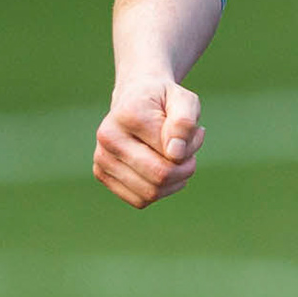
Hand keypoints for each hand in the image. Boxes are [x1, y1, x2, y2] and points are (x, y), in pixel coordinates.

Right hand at [92, 76, 204, 207]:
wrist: (136, 96)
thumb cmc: (164, 99)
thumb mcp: (184, 100)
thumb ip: (184, 122)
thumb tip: (176, 154)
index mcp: (128, 116)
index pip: (169, 154)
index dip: (191, 148)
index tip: (196, 132)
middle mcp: (108, 138)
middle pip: (158, 177)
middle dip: (184, 169)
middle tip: (191, 153)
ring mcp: (101, 158)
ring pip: (149, 194)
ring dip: (174, 181)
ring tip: (177, 159)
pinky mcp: (102, 174)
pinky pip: (140, 200)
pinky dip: (159, 191)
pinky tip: (163, 169)